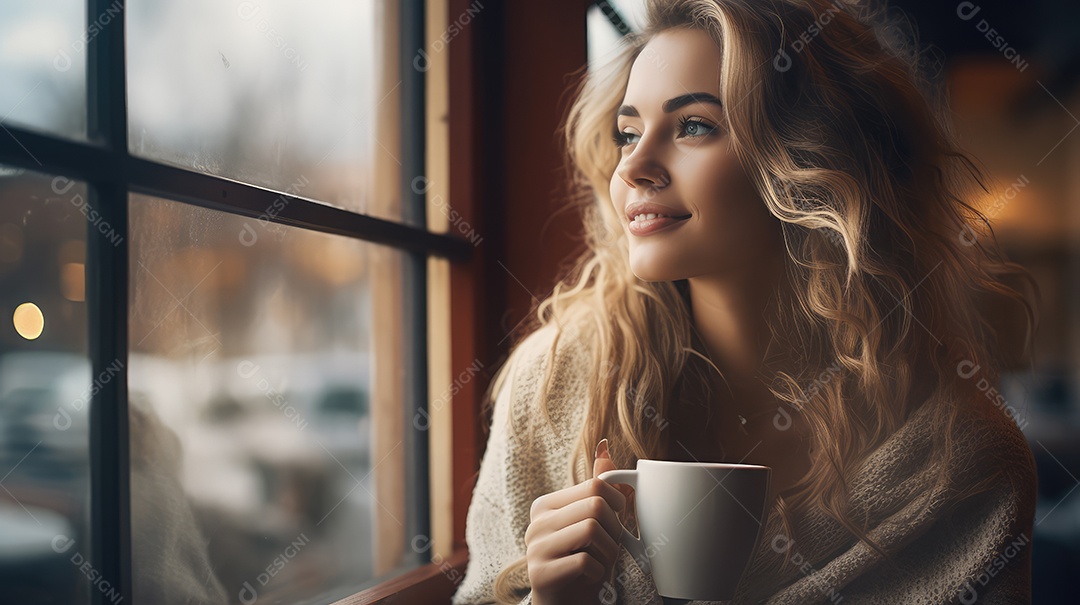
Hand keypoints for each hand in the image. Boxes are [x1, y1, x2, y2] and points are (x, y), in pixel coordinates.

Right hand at [526, 439, 629, 604]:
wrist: (564, 604)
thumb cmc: (580, 562)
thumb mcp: (589, 522)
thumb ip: (596, 487)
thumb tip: (604, 447)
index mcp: (546, 505)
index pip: (595, 486)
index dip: (617, 502)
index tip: (616, 519)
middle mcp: (536, 523)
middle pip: (596, 506)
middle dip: (615, 530)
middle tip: (611, 546)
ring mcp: (535, 548)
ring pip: (592, 530)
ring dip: (609, 552)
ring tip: (602, 562)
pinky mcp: (541, 574)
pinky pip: (587, 561)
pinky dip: (599, 573)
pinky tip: (591, 577)